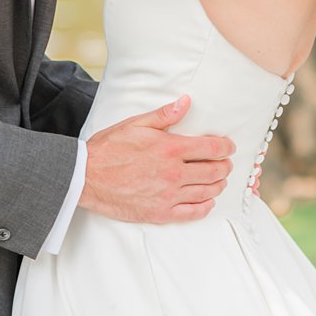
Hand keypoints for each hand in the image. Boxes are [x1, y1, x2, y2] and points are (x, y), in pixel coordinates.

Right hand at [79, 95, 236, 222]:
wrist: (86, 176)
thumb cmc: (109, 148)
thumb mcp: (136, 124)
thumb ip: (165, 115)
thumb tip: (186, 102)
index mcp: (171, 148)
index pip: (211, 148)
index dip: (226, 147)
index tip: (229, 147)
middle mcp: (174, 173)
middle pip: (214, 171)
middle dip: (225, 167)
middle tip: (226, 164)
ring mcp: (168, 195)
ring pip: (207, 192)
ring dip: (218, 185)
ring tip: (219, 181)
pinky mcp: (160, 212)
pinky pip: (192, 213)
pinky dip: (205, 207)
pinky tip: (207, 202)